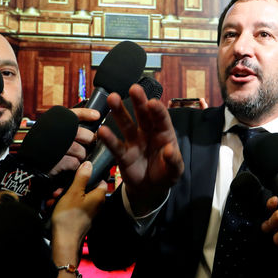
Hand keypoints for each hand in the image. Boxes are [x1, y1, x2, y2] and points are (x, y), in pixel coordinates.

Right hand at [49, 107, 99, 175]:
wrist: (29, 164)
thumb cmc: (46, 147)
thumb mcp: (56, 132)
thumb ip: (70, 127)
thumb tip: (92, 125)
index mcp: (55, 123)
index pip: (73, 114)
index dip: (86, 113)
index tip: (97, 115)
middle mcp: (55, 132)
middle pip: (82, 134)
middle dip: (88, 140)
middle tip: (88, 143)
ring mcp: (54, 147)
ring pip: (79, 150)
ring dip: (80, 155)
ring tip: (75, 156)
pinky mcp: (55, 161)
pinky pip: (73, 162)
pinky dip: (73, 164)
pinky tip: (67, 164)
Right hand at [50, 161, 107, 258]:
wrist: (64, 240)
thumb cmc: (69, 217)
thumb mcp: (73, 192)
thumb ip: (82, 177)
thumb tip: (89, 164)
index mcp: (99, 196)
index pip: (99, 179)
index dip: (89, 175)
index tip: (77, 174)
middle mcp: (96, 203)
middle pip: (85, 187)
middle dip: (70, 186)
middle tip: (60, 189)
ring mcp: (89, 210)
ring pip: (77, 196)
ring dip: (64, 195)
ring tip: (55, 198)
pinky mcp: (81, 216)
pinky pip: (73, 205)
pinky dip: (64, 204)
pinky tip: (54, 205)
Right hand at [97, 84, 183, 214]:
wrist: (150, 189)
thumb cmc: (165, 174)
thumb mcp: (175, 170)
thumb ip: (174, 161)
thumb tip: (170, 150)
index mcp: (163, 134)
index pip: (161, 119)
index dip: (157, 110)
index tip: (152, 102)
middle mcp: (148, 133)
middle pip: (143, 115)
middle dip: (138, 101)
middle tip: (134, 88)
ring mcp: (134, 142)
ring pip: (126, 124)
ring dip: (119, 111)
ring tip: (112, 98)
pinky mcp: (123, 154)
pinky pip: (116, 146)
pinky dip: (109, 139)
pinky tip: (102, 130)